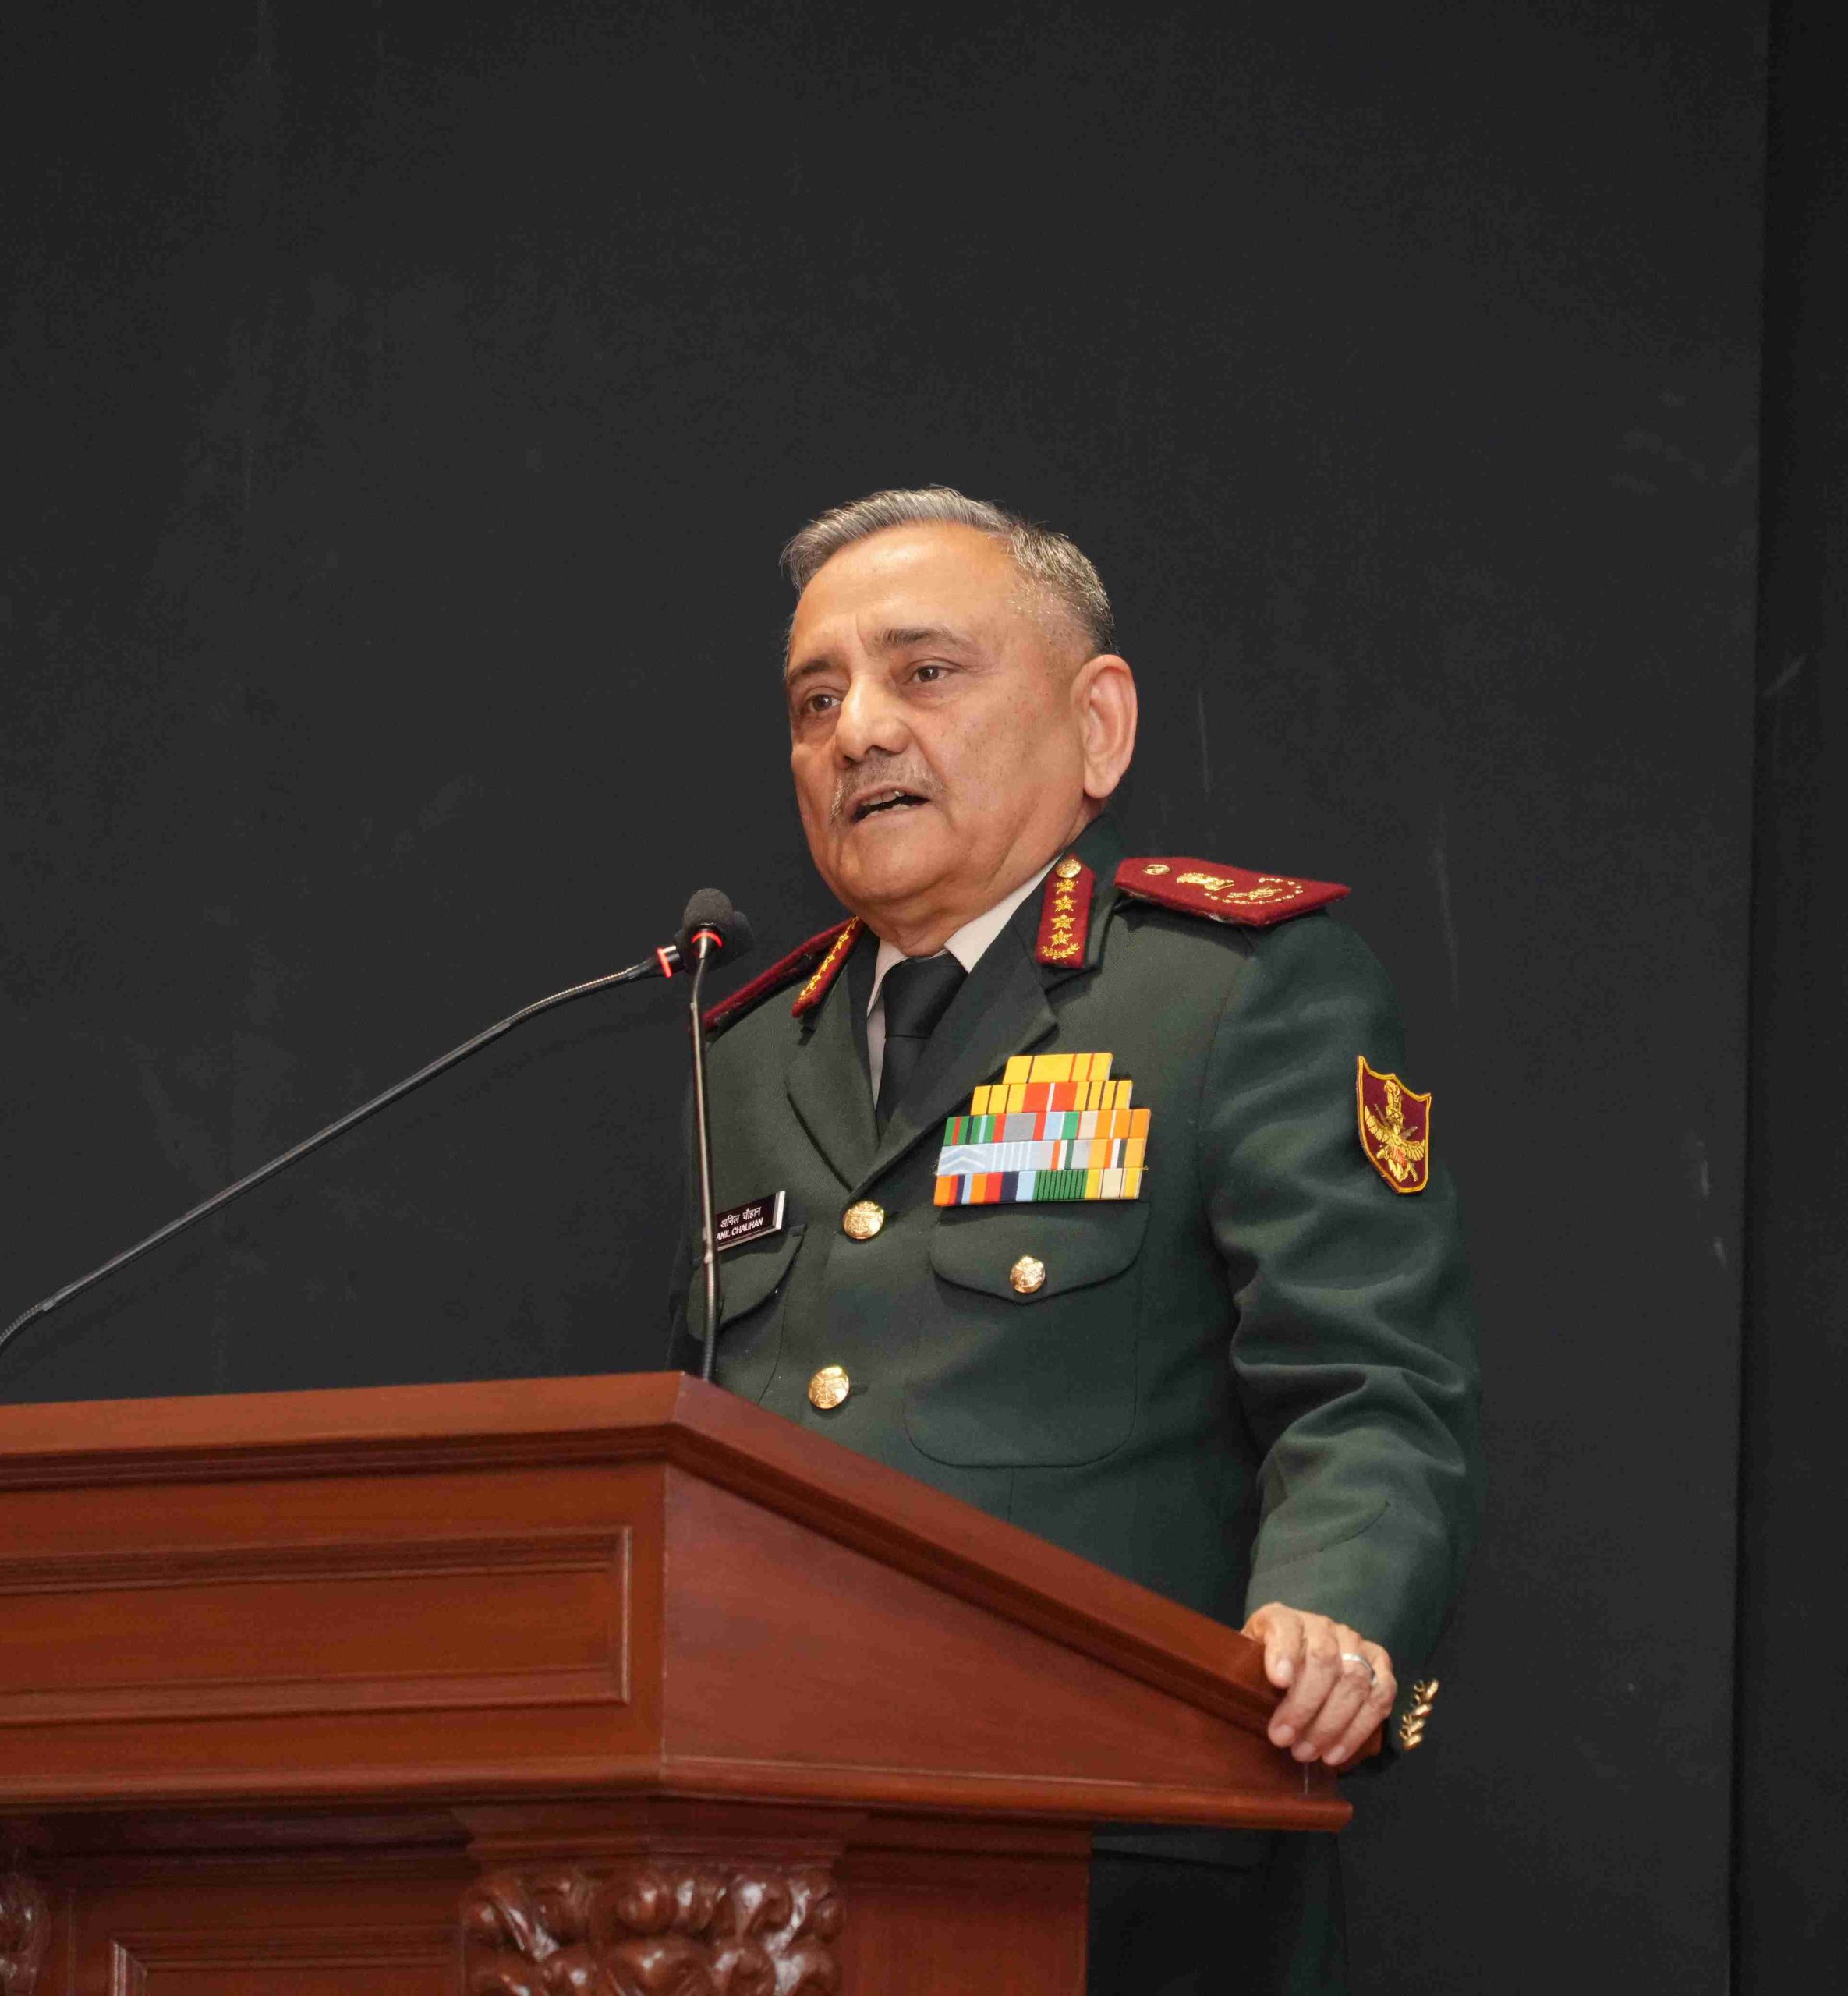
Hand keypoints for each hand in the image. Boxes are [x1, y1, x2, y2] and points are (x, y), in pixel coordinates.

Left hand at [1242, 1602, 1394, 1767]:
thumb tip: (1243, 1701)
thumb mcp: (1245, 1662)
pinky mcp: (1379, 1664)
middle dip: (1304, 1705)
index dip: (1284, 1651)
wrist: (1295, 1659)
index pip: (1286, 1626)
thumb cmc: (1264, 1667)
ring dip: (1331, 1724)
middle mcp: (1323, 1626)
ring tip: (1306, 1753)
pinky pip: (1380, 1696)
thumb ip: (1244, 1671)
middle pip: (1324, 1659)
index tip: (1277, 1680)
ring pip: (1354, 1681)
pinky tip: (1335, 1754)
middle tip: (1283, 1739)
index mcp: (1284, 1618)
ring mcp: (1355, 1643)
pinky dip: (1359, 1729)